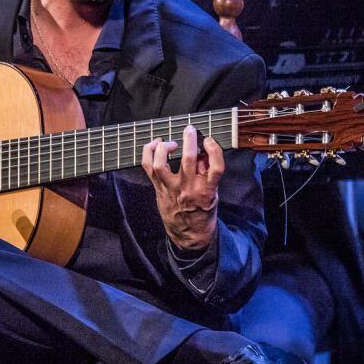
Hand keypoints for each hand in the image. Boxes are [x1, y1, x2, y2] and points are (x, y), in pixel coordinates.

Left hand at [141, 124, 223, 251]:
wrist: (189, 234)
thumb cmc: (202, 211)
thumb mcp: (213, 194)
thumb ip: (208, 172)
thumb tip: (203, 150)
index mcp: (207, 190)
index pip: (215, 167)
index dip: (214, 150)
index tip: (209, 141)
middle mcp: (188, 188)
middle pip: (188, 159)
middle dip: (189, 140)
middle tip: (189, 129)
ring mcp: (171, 188)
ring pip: (160, 164)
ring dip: (164, 147)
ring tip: (170, 143)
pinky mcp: (158, 188)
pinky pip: (148, 167)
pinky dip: (149, 152)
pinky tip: (155, 145)